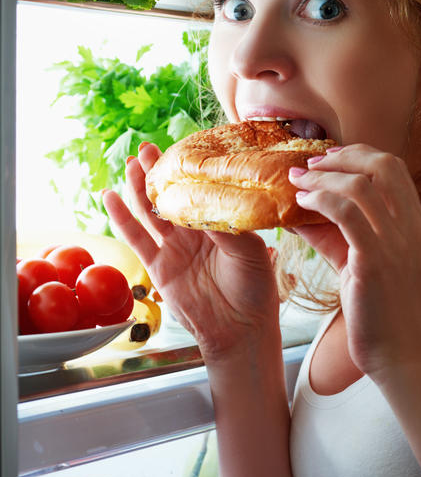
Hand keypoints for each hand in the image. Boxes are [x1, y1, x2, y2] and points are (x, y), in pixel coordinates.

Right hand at [102, 142, 279, 360]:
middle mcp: (197, 232)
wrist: (240, 329)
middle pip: (173, 196)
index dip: (188, 171)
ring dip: (140, 188)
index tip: (180, 148)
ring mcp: (176, 248)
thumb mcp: (249, 250)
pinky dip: (121, 217)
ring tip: (131, 162)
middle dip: (159, 172)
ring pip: (152, 212)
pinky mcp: (159, 267)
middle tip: (147, 147)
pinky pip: (136, 238)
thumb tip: (203, 201)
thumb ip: (225, 226)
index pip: (201, 190)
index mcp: (222, 223)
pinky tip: (110, 197)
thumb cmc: (255, 289)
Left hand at [289, 145, 420, 380]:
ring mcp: (396, 242)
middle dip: (343, 156)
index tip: (329, 159)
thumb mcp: (364, 264)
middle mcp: (412, 226)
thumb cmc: (383, 313)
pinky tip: (300, 205)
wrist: (402, 354)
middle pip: (384, 164)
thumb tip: (301, 213)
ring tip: (297, 183)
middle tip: (311, 164)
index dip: (360, 155)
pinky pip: (345, 213)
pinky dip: (320, 201)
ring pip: (360, 185)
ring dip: (323, 177)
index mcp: (417, 224)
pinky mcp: (375, 260)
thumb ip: (338, 235)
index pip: (395, 168)